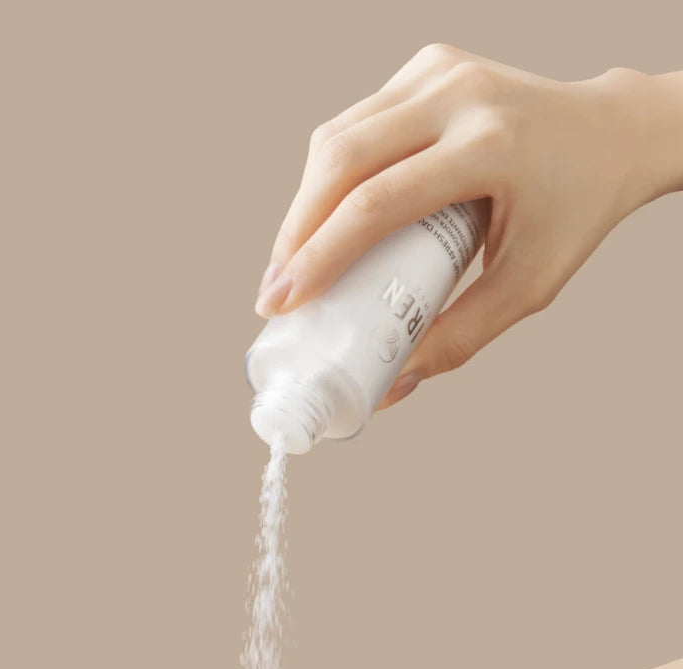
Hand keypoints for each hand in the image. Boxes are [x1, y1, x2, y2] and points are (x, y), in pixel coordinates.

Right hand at [253, 45, 667, 404]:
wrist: (609, 134)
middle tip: (275, 295)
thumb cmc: (574, 212)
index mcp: (491, 146)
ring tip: (293, 265)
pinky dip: (329, 176)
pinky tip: (324, 218)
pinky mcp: (426, 67)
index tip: (281, 303)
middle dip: (294, 233)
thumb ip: (462, 337)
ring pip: (337, 137)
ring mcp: (438, 71)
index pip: (378, 203)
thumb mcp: (529, 285)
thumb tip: (392, 383)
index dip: (319, 256)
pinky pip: (354, 123)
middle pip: (341, 161)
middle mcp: (459, 96)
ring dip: (304, 205)